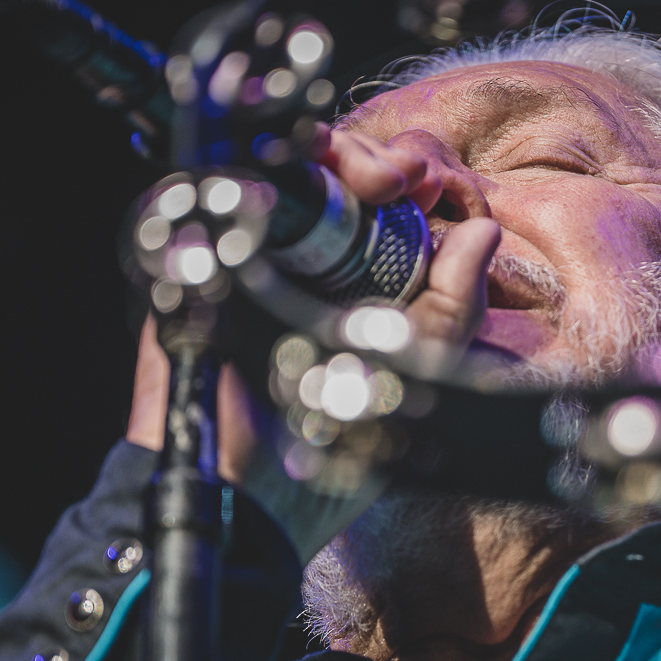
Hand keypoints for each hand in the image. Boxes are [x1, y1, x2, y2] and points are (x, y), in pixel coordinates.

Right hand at [126, 127, 502, 473]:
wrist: (258, 505)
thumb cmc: (333, 452)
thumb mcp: (418, 372)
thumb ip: (456, 307)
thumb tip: (482, 233)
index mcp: (344, 276)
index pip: (368, 194)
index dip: (401, 172)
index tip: (433, 184)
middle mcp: (288, 260)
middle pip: (320, 167)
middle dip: (369, 155)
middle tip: (404, 177)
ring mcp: (232, 261)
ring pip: (263, 166)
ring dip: (318, 155)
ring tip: (370, 179)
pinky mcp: (178, 273)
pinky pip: (187, 201)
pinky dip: (231, 177)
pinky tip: (284, 180)